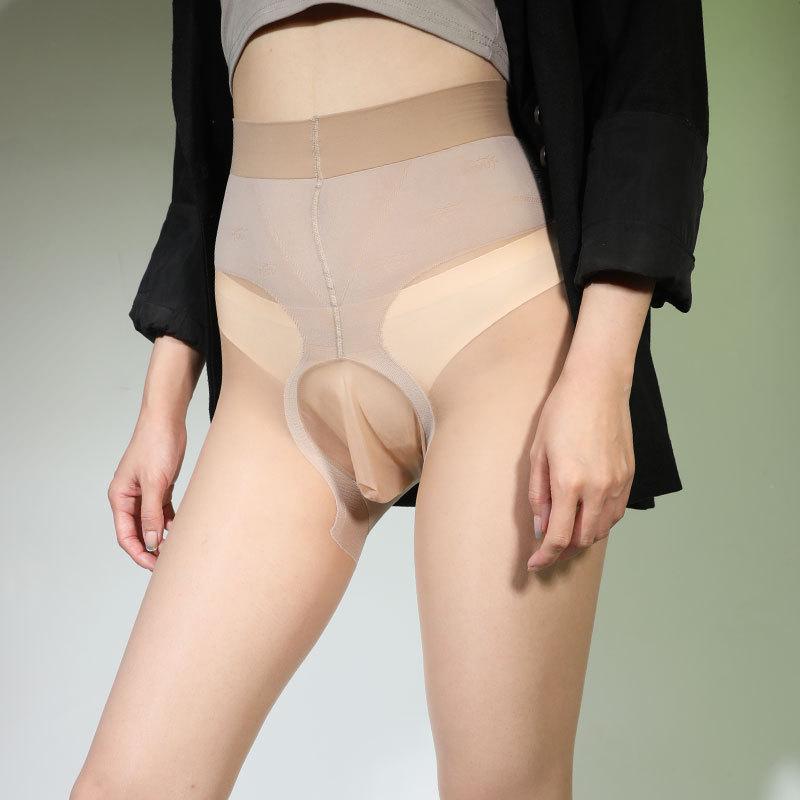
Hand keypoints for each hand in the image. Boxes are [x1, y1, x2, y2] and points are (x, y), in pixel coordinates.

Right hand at [107, 410, 186, 569]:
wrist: (167, 420)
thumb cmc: (156, 445)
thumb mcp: (155, 483)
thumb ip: (152, 514)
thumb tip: (152, 541)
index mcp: (120, 497)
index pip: (125, 534)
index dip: (139, 552)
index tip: (154, 565)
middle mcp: (129, 497)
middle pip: (137, 532)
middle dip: (150, 548)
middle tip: (167, 563)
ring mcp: (145, 493)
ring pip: (150, 523)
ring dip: (161, 537)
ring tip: (176, 549)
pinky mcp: (159, 487)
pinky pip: (162, 512)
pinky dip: (170, 522)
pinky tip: (180, 531)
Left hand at [526, 361, 634, 570]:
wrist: (598, 386)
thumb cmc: (561, 413)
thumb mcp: (537, 452)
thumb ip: (539, 494)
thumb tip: (540, 527)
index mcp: (569, 482)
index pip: (558, 537)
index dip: (545, 557)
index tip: (534, 565)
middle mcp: (597, 488)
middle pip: (583, 540)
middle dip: (563, 552)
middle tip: (547, 550)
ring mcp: (617, 483)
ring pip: (602, 530)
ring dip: (582, 538)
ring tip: (565, 532)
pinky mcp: (629, 476)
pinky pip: (616, 513)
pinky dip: (600, 522)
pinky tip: (586, 515)